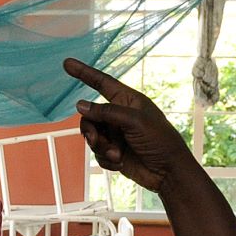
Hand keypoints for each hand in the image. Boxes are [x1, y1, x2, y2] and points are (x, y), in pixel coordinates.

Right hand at [65, 58, 193, 193]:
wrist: (168, 173)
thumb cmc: (159, 140)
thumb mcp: (134, 121)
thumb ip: (106, 112)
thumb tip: (80, 105)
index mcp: (128, 101)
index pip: (102, 83)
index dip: (84, 73)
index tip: (67, 63)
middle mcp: (119, 116)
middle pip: (90, 116)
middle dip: (91, 130)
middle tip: (95, 139)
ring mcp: (116, 135)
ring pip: (92, 136)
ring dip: (102, 147)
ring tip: (117, 154)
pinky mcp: (114, 152)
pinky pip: (97, 153)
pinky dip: (106, 159)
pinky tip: (121, 163)